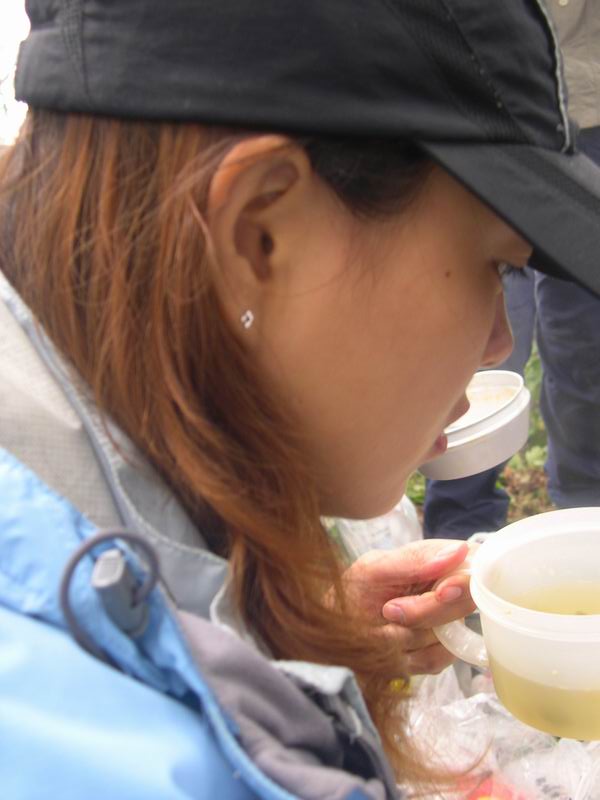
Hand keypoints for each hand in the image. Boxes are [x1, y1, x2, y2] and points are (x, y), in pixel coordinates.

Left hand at [341, 539, 474, 674]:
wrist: (335, 627)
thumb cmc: (353, 589)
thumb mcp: (374, 567)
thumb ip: (415, 562)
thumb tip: (460, 550)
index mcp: (440, 561)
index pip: (474, 569)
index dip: (464, 583)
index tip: (442, 591)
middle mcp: (450, 592)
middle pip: (463, 606)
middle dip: (425, 612)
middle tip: (389, 609)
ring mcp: (447, 624)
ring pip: (447, 637)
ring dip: (409, 634)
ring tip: (382, 622)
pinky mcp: (438, 653)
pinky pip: (435, 660)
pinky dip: (408, 655)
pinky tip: (389, 641)